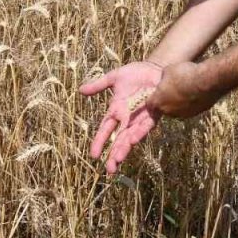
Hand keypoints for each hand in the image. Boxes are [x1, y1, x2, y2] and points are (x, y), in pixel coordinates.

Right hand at [79, 61, 164, 175]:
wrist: (156, 67)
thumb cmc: (137, 73)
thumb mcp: (114, 78)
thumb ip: (98, 85)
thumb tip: (80, 90)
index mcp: (117, 110)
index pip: (105, 129)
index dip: (99, 141)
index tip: (94, 155)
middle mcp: (128, 118)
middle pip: (119, 139)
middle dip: (114, 154)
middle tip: (109, 169)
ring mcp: (140, 117)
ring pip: (131, 137)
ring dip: (125, 148)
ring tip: (118, 160)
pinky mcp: (153, 113)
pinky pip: (145, 126)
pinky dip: (139, 133)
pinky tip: (133, 141)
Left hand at [147, 61, 223, 118]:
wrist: (206, 80)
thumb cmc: (184, 73)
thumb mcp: (168, 70)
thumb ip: (163, 78)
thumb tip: (165, 79)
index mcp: (158, 102)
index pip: (150, 104)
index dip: (153, 98)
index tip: (157, 92)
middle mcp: (169, 112)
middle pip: (164, 108)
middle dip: (167, 100)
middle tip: (173, 89)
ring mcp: (184, 114)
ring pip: (178, 109)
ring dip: (180, 102)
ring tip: (186, 89)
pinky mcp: (196, 113)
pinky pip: (191, 108)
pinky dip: (191, 103)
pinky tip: (196, 92)